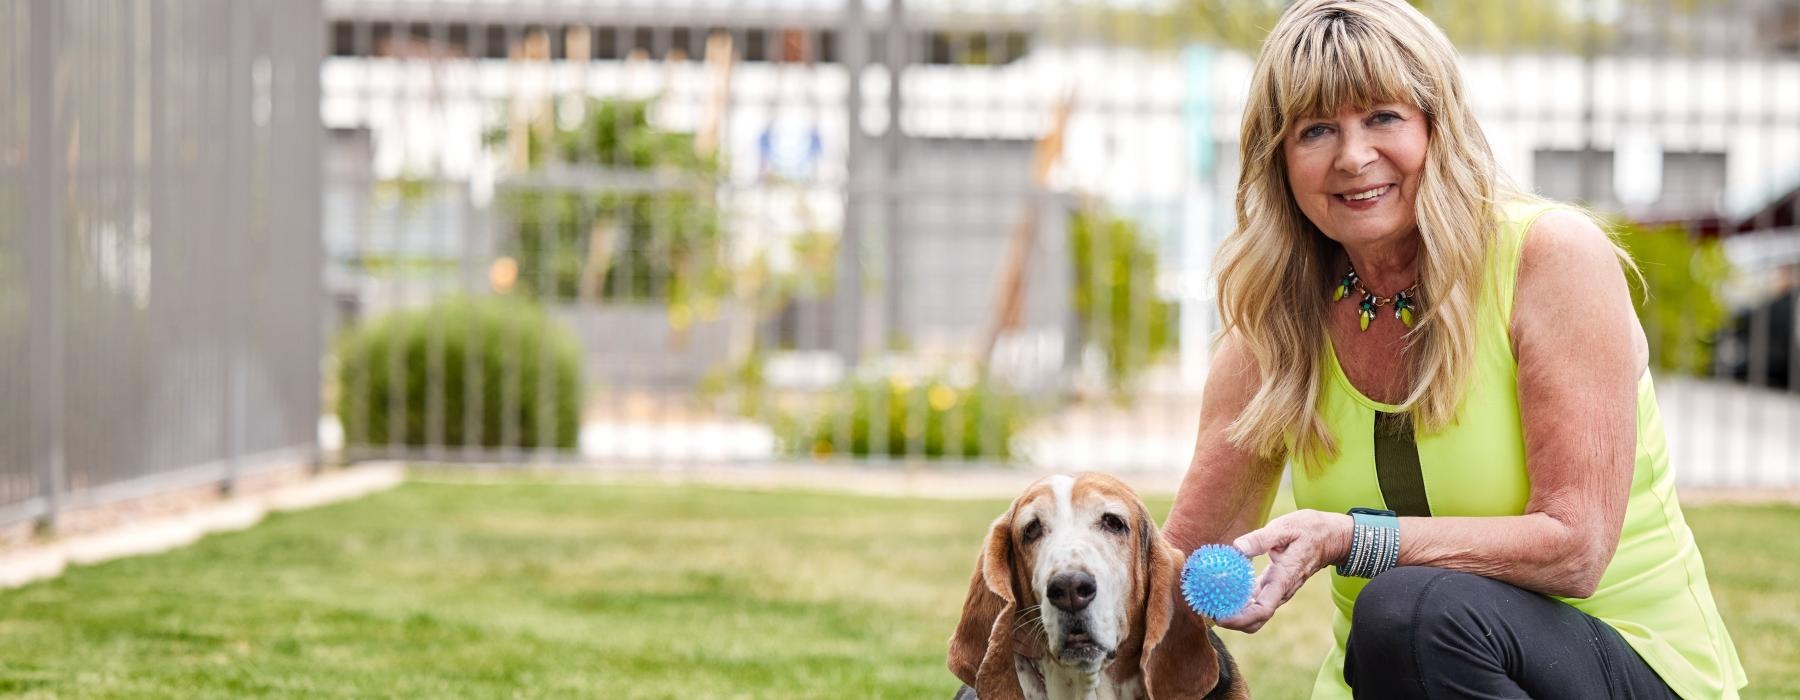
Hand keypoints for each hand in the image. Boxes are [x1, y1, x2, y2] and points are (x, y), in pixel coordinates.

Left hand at [1215, 509, 1352, 632]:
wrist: (1331, 536)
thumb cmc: (1309, 530)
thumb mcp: (1285, 528)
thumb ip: (1261, 539)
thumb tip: (1237, 548)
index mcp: (1283, 579)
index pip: (1262, 610)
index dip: (1240, 619)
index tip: (1219, 615)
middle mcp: (1281, 590)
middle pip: (1256, 620)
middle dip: (1233, 621)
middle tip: (1208, 611)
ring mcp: (1278, 590)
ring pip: (1255, 613)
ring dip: (1234, 613)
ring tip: (1210, 602)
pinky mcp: (1275, 585)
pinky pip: (1256, 600)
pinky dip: (1240, 601)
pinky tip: (1223, 591)